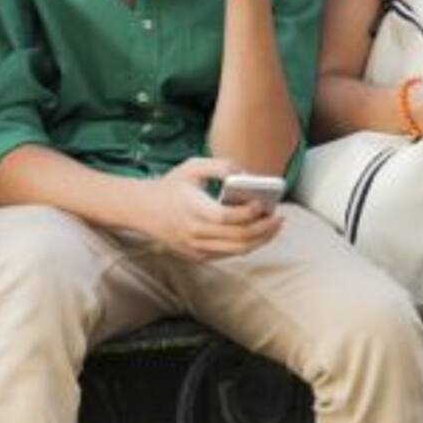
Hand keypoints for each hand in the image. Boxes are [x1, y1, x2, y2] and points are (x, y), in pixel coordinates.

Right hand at [134, 157, 281, 261]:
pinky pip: (228, 253)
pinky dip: (246, 244)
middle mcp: (194, 233)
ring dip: (260, 240)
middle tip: (279, 217)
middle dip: (263, 228)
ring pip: (237, 250)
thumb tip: (246, 174)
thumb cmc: (170, 185)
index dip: (249, 212)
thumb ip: (220, 166)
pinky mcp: (197, 256)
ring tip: (274, 226)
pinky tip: (257, 233)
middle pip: (238, 237)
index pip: (227, 217)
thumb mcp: (191, 167)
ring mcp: (195, 248)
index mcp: (192, 210)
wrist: (143, 210)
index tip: (264, 202)